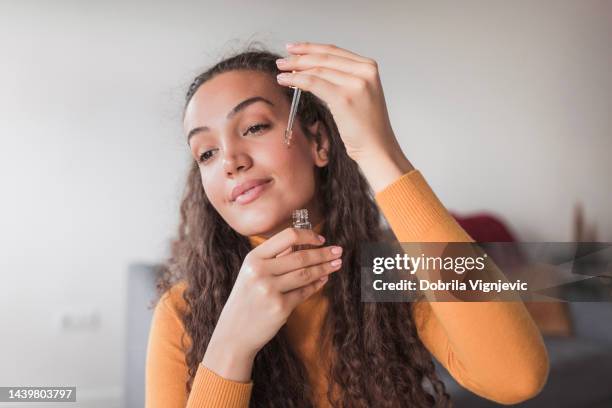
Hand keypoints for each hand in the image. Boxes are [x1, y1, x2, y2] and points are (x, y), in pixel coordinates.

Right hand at [211, 227, 342, 357]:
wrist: (234, 333)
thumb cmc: (246, 300)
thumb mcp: (251, 273)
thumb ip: (274, 258)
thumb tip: (303, 243)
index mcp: (253, 258)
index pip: (287, 236)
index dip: (308, 235)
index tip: (321, 239)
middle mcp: (260, 271)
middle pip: (301, 256)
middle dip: (323, 253)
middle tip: (338, 251)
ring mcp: (270, 290)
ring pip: (306, 274)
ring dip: (325, 268)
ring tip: (336, 264)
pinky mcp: (280, 307)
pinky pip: (304, 292)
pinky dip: (317, 285)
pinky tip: (324, 279)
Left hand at [275, 41, 401, 163]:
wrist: (377, 147)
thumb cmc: (366, 126)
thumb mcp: (358, 94)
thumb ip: (342, 78)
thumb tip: (311, 70)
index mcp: (368, 67)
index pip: (334, 51)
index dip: (310, 48)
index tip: (294, 48)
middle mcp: (364, 71)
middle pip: (324, 58)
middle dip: (299, 58)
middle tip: (282, 61)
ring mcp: (355, 84)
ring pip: (317, 70)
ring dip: (295, 69)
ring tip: (281, 72)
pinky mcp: (344, 98)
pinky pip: (313, 83)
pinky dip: (297, 80)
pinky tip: (285, 81)